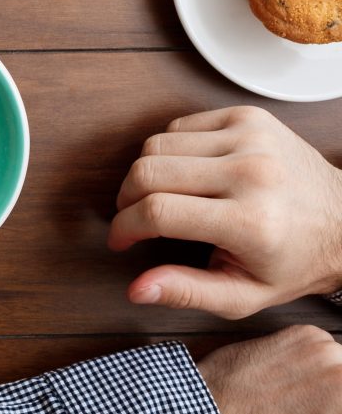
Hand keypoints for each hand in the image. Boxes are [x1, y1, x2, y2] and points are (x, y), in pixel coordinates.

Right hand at [111, 106, 341, 318]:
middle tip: (134, 217)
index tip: (121, 239)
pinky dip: (171, 150)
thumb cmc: (293, 260)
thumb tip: (137, 289)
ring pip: (157, 144)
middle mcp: (252, 173)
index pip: (158, 212)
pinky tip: (187, 173)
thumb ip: (187, 292)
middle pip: (148, 172)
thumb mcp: (243, 295)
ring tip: (161, 195)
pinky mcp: (250, 118)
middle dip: (127, 199)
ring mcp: (252, 139)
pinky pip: (180, 125)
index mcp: (251, 221)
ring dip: (147, 173)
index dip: (125, 227)